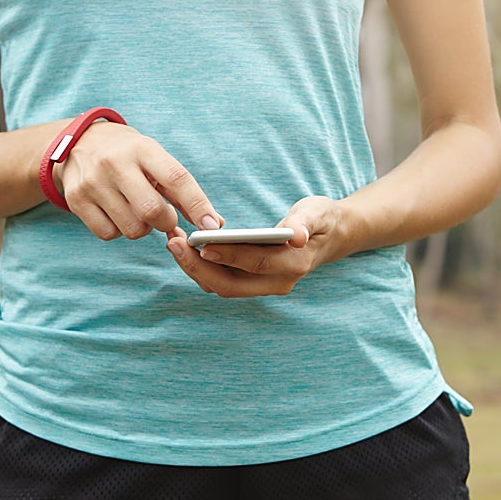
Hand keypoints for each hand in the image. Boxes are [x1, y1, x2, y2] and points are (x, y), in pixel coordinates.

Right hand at [54, 122, 222, 239]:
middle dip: (166, 222)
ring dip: (142, 228)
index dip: (198, 205)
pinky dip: (118, 230)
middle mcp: (115, 163)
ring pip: (132, 228)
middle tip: (164, 217)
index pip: (176, 178)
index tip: (211, 226)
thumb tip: (213, 224)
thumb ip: (183, 191)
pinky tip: (116, 213)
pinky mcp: (76, 199)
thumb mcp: (155, 160)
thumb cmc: (130, 156)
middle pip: (152, 211)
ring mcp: (92, 182)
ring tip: (136, 210)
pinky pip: (108, 234)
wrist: (80, 142)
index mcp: (143, 148)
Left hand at [164, 196, 347, 297]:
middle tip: (174, 243)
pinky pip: (221, 281)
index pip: (257, 263)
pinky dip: (201, 268)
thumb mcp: (318, 212)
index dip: (229, 256)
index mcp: (295, 264)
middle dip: (199, 268)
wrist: (327, 237)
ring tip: (173, 242)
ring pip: (222, 287)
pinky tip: (185, 247)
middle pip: (231, 285)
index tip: (202, 245)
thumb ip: (306, 222)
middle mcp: (278, 283)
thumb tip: (297, 235)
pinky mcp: (251, 284)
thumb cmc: (320, 220)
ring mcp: (264, 287)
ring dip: (195, 269)